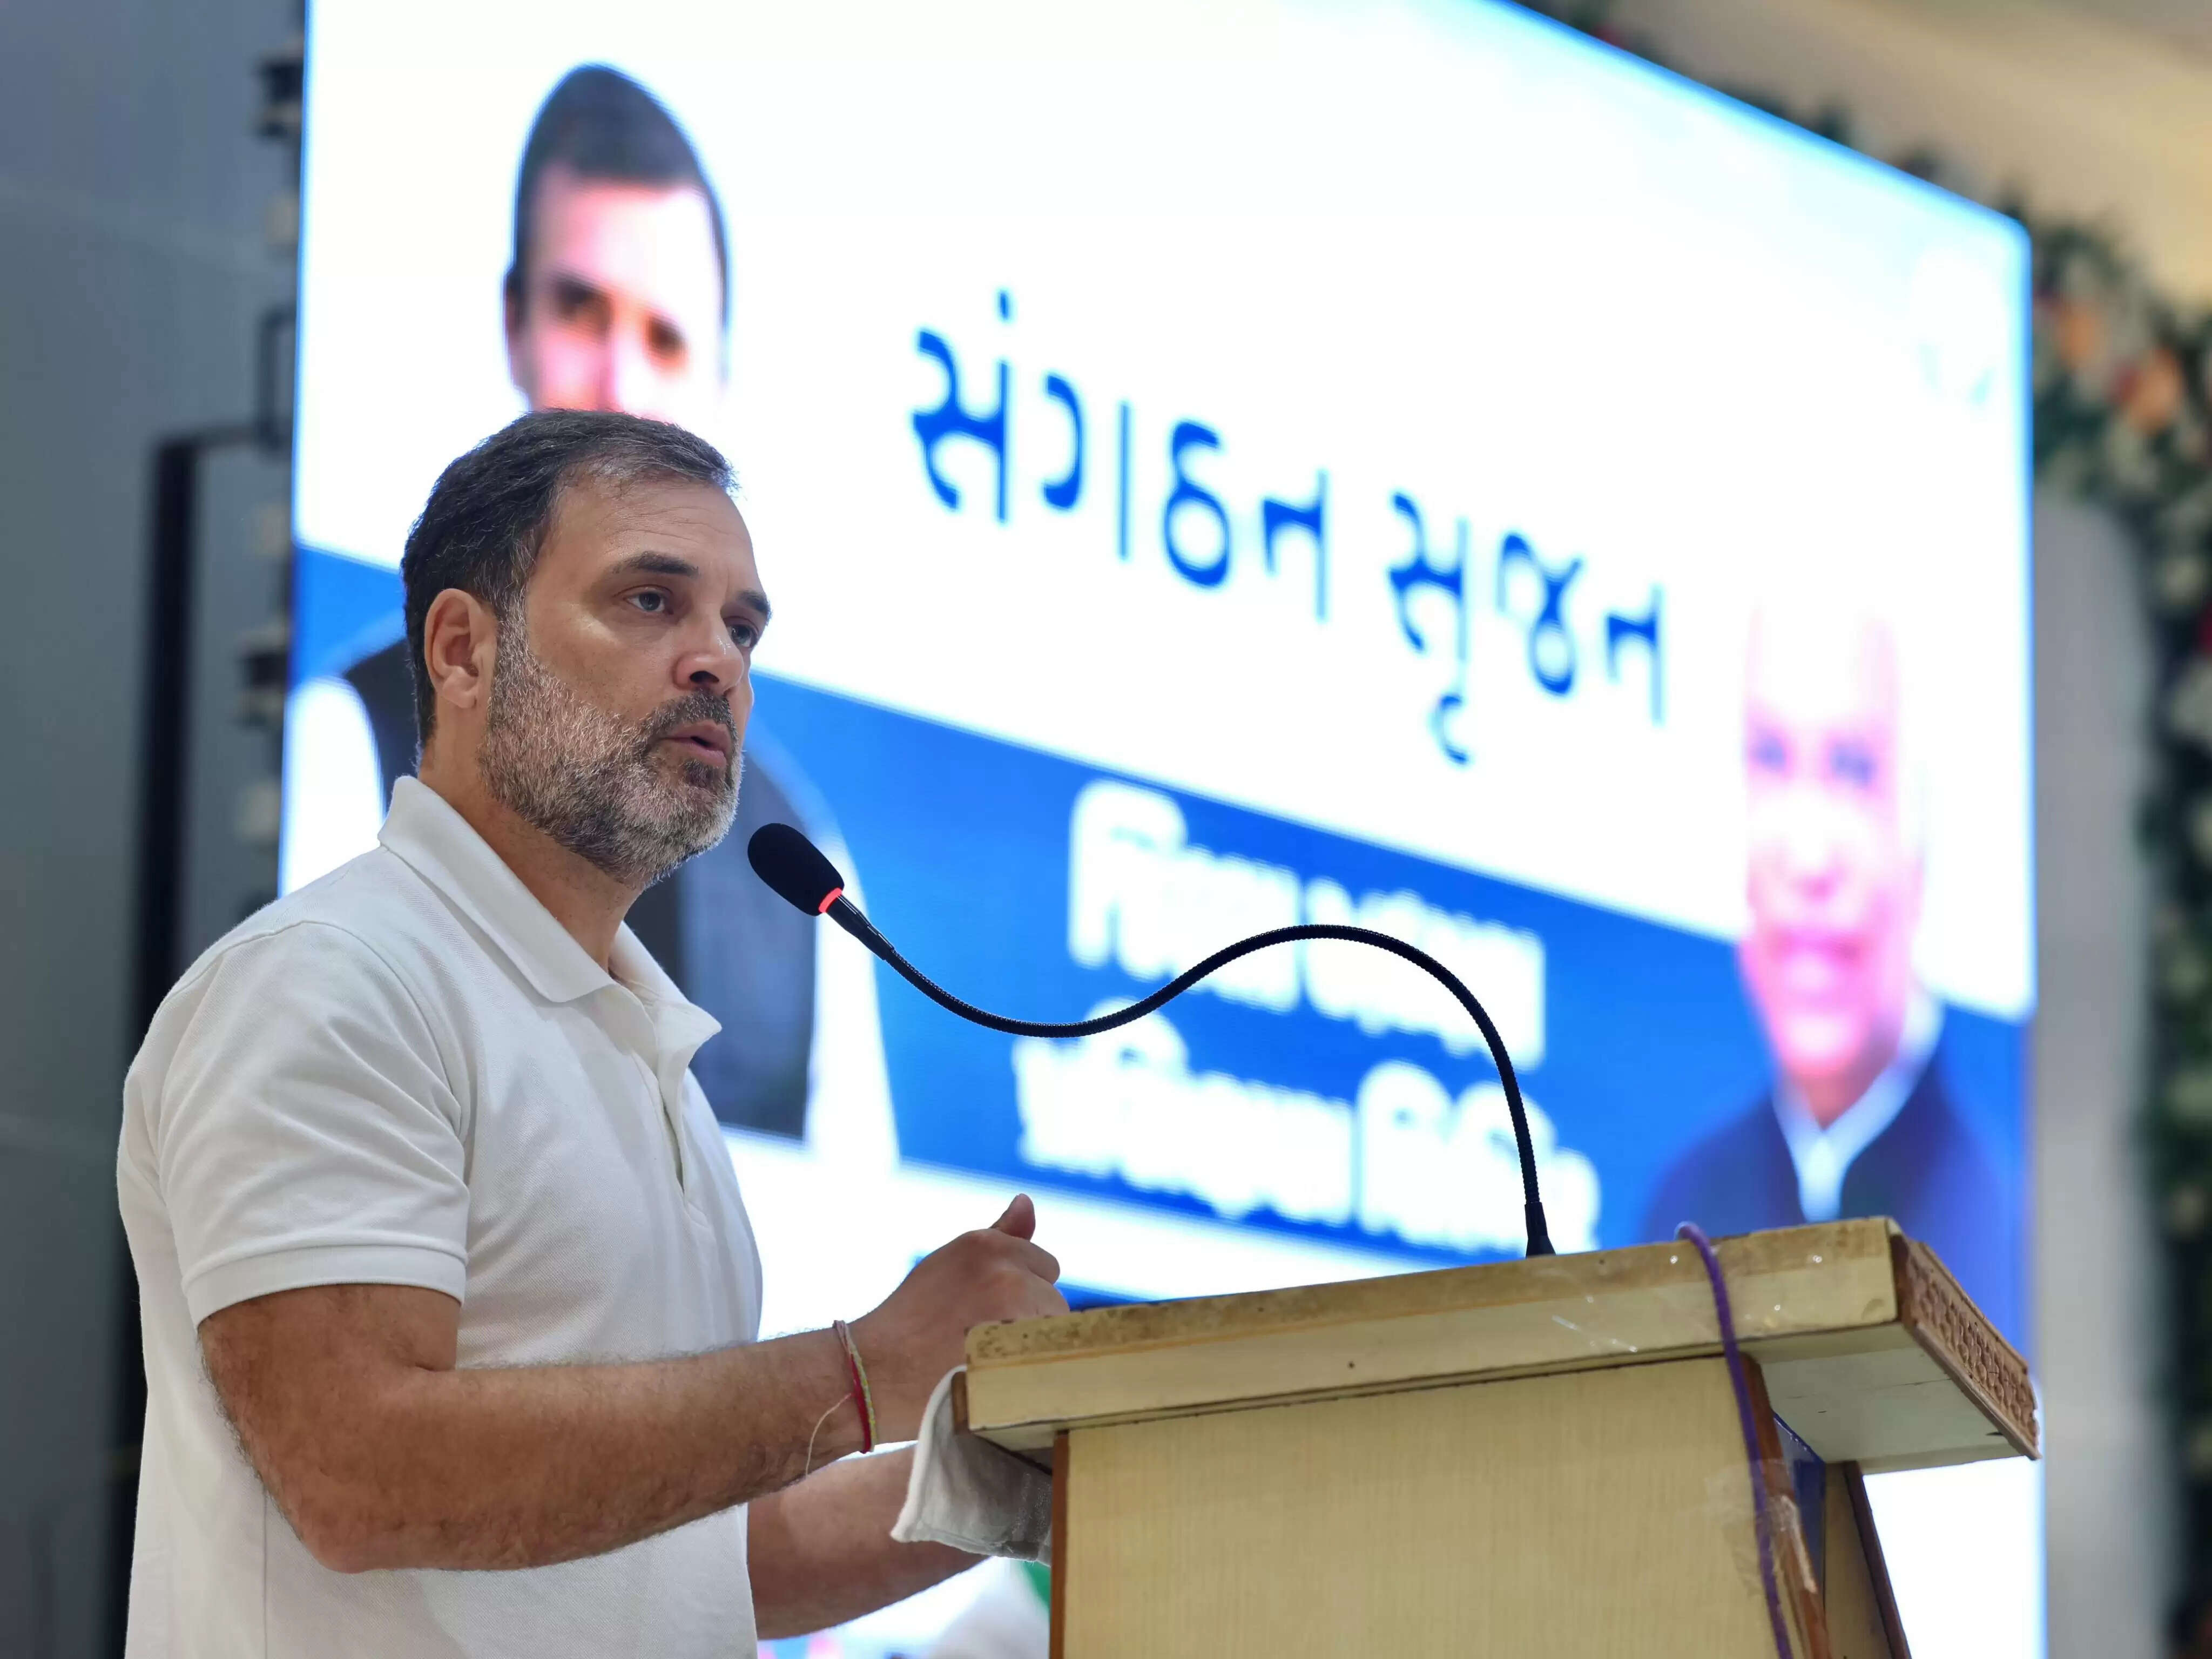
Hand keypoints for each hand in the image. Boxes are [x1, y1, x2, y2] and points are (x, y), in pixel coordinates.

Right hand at [850, 1194, 1065, 1441]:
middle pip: (1054, 1299)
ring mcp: (1012, 1310)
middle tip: (983, 1343)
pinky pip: (1051, 1359)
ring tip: (987, 1362)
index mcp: (985, 1245)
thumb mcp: (951, 1265)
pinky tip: (1000, 1378)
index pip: (1043, 1266)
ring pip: (1055, 1330)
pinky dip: (1033, 1371)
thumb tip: (1028, 1201)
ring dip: (1033, 1348)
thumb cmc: (908, 1323)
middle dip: (1030, 1321)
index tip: (988, 1317)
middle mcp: (1003, 1269)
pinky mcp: (1016, 1349)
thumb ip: (1000, 1236)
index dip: (1021, 1296)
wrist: (870, 1374)